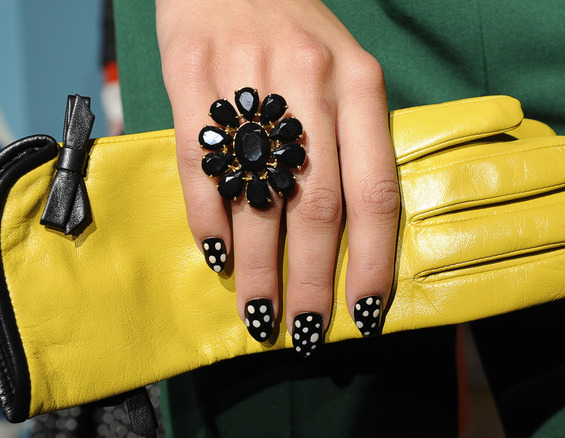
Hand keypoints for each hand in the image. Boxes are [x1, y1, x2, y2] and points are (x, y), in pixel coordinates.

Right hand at [156, 0, 398, 354]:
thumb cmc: (293, 28)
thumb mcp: (342, 68)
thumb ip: (350, 137)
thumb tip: (344, 232)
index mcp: (359, 83)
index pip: (374, 192)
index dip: (371, 261)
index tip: (364, 312)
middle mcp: (309, 83)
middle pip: (315, 207)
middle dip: (310, 281)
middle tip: (303, 331)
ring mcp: (246, 79)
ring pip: (256, 197)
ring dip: (259, 266)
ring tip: (259, 311)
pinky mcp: (191, 78)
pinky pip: (200, 169)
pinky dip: (209, 222)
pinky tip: (219, 257)